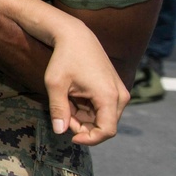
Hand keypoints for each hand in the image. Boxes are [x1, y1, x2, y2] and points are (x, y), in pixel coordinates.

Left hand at [44, 23, 129, 145]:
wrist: (75, 36)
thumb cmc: (64, 58)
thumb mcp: (55, 84)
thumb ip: (58, 109)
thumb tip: (59, 132)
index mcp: (109, 96)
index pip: (107, 131)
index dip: (89, 139)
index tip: (70, 136)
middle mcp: (120, 96)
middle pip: (104, 125)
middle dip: (82, 125)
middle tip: (63, 111)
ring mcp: (119, 92)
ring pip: (102, 118)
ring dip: (83, 116)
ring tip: (66, 99)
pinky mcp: (114, 89)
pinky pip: (102, 108)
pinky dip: (86, 108)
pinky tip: (74, 95)